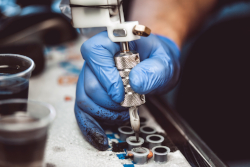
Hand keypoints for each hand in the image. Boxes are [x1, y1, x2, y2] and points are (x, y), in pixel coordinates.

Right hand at [75, 31, 179, 149]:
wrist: (153, 64)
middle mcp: (98, 58)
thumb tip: (136, 82)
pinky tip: (101, 134)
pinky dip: (91, 124)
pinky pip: (83, 109)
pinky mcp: (92, 91)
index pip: (96, 53)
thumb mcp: (164, 63)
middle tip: (130, 104)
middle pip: (90, 83)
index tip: (121, 94)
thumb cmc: (157, 59)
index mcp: (113, 41)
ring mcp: (92, 75)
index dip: (106, 77)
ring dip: (105, 113)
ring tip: (123, 112)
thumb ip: (154, 70)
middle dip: (111, 102)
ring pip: (85, 99)